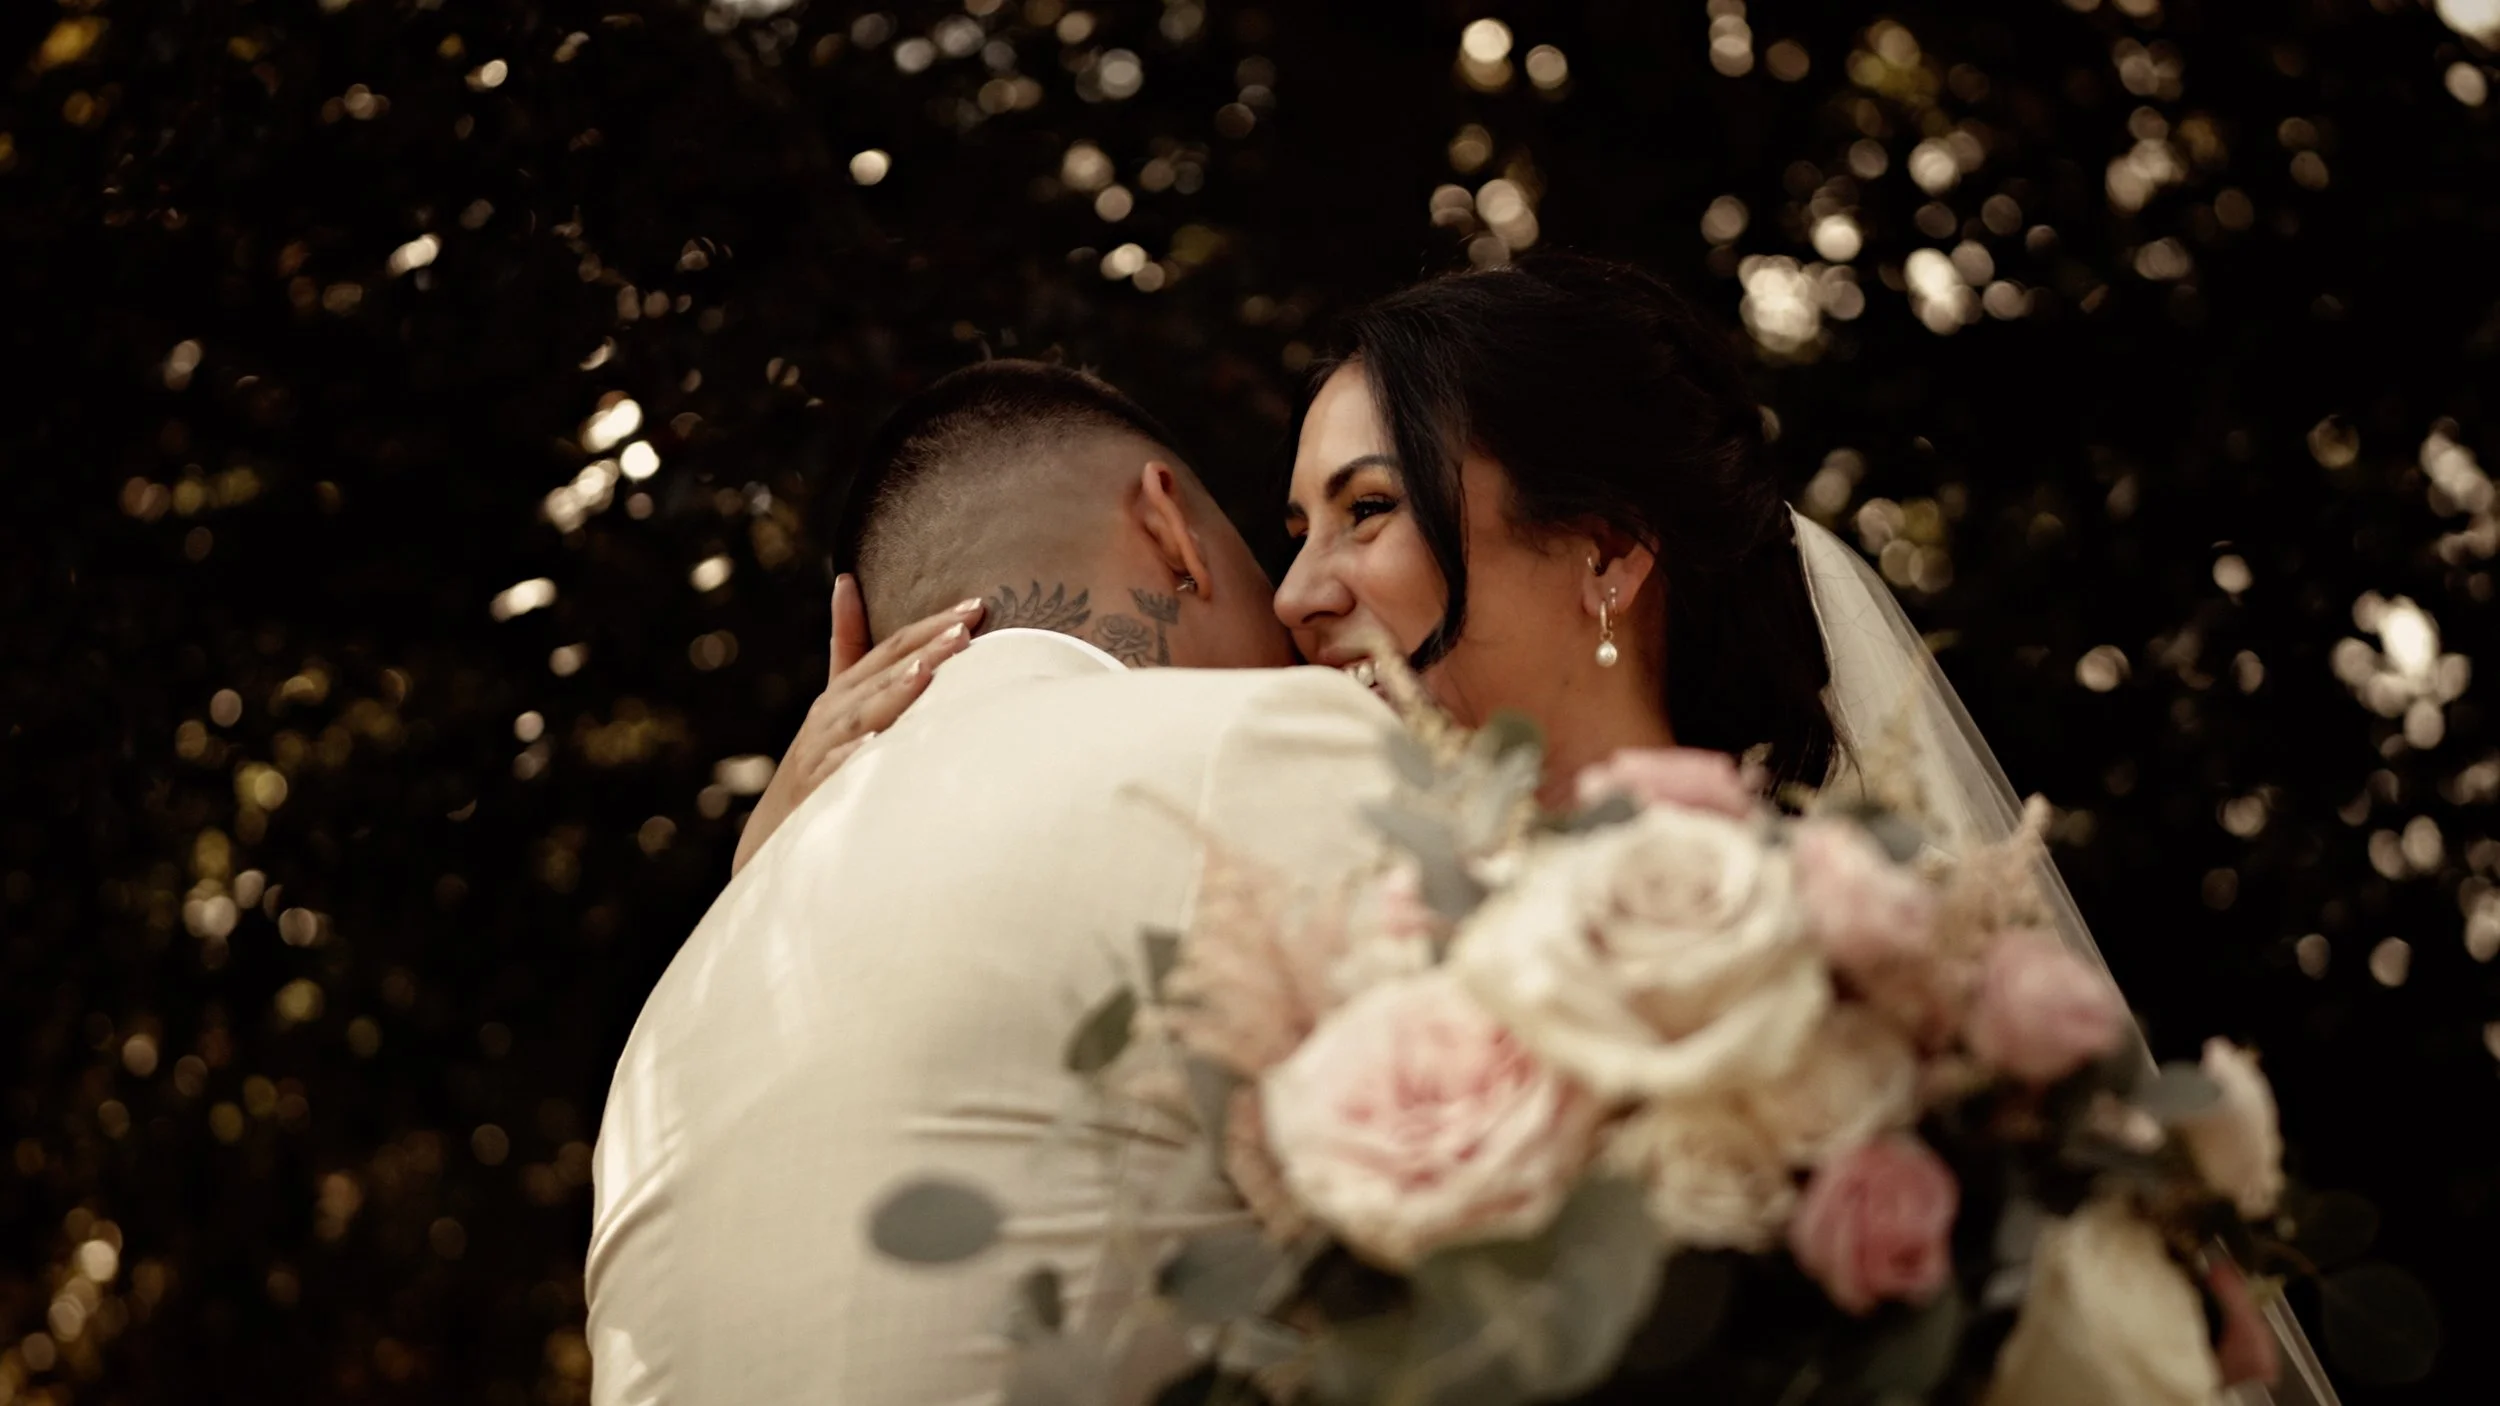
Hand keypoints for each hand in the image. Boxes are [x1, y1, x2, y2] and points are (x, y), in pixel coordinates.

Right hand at [732, 577, 983, 875]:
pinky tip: (877, 742)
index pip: (891, 647)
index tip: (974, 607)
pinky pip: (840, 770)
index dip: (930, 625)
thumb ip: (848, 644)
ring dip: (894, 693)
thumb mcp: (835, 700)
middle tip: (964, 630)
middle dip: (925, 650)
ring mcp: (823, 750)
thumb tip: (847, 581)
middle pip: (883, 674)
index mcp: (843, 691)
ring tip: (925, 673)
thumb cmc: (822, 759)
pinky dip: (857, 755)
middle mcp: (832, 714)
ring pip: (863, 716)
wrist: (778, 831)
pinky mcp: (818, 789)